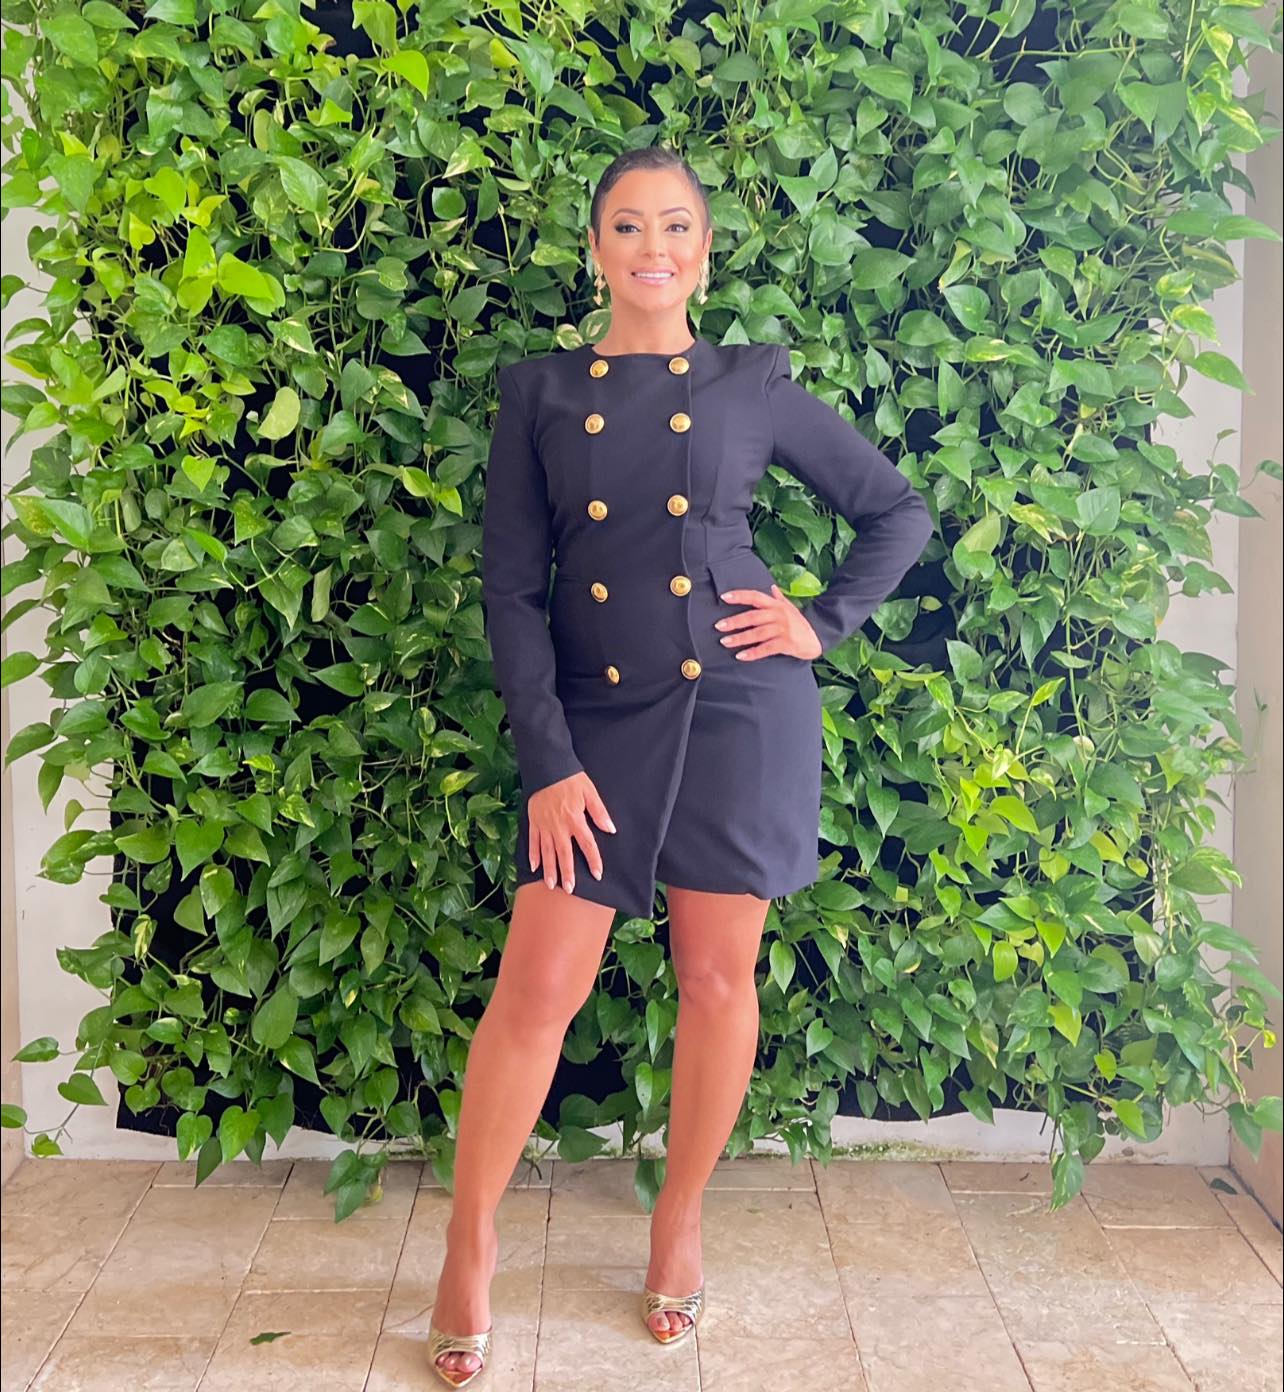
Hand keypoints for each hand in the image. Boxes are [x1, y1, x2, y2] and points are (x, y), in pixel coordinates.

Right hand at [528, 770, 615, 894]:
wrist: (547, 767)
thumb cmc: (571, 779)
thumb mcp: (590, 792)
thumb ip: (599, 813)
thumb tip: (611, 829)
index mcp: (575, 820)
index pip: (587, 845)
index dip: (593, 861)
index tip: (597, 874)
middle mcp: (559, 827)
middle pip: (564, 854)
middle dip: (567, 873)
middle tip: (569, 889)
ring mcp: (544, 825)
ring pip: (546, 852)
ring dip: (549, 869)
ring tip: (551, 885)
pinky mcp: (533, 821)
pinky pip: (532, 841)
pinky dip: (532, 854)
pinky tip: (534, 867)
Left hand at [715, 583, 822, 660]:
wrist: (816, 639)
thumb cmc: (800, 623)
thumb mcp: (791, 608)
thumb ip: (779, 598)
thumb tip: (772, 587)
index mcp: (777, 605)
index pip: (755, 597)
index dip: (740, 596)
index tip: (724, 597)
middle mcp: (779, 615)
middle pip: (753, 616)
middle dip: (734, 621)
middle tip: (719, 626)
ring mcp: (783, 629)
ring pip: (757, 633)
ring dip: (740, 638)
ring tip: (725, 642)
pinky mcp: (786, 643)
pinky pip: (766, 649)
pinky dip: (753, 653)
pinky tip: (741, 656)